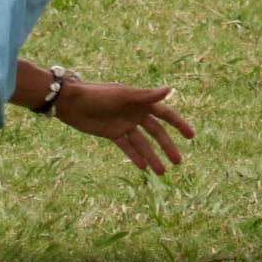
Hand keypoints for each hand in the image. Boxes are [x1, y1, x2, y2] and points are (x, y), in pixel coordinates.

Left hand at [51, 79, 195, 174]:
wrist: (70, 102)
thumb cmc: (97, 94)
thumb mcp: (122, 96)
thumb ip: (145, 95)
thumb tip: (169, 90)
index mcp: (139, 101)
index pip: (165, 114)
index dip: (178, 124)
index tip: (191, 136)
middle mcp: (134, 113)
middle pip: (156, 132)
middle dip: (167, 146)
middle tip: (178, 162)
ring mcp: (123, 124)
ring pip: (142, 143)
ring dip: (152, 156)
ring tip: (161, 172)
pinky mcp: (112, 133)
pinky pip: (127, 146)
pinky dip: (135, 156)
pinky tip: (143, 167)